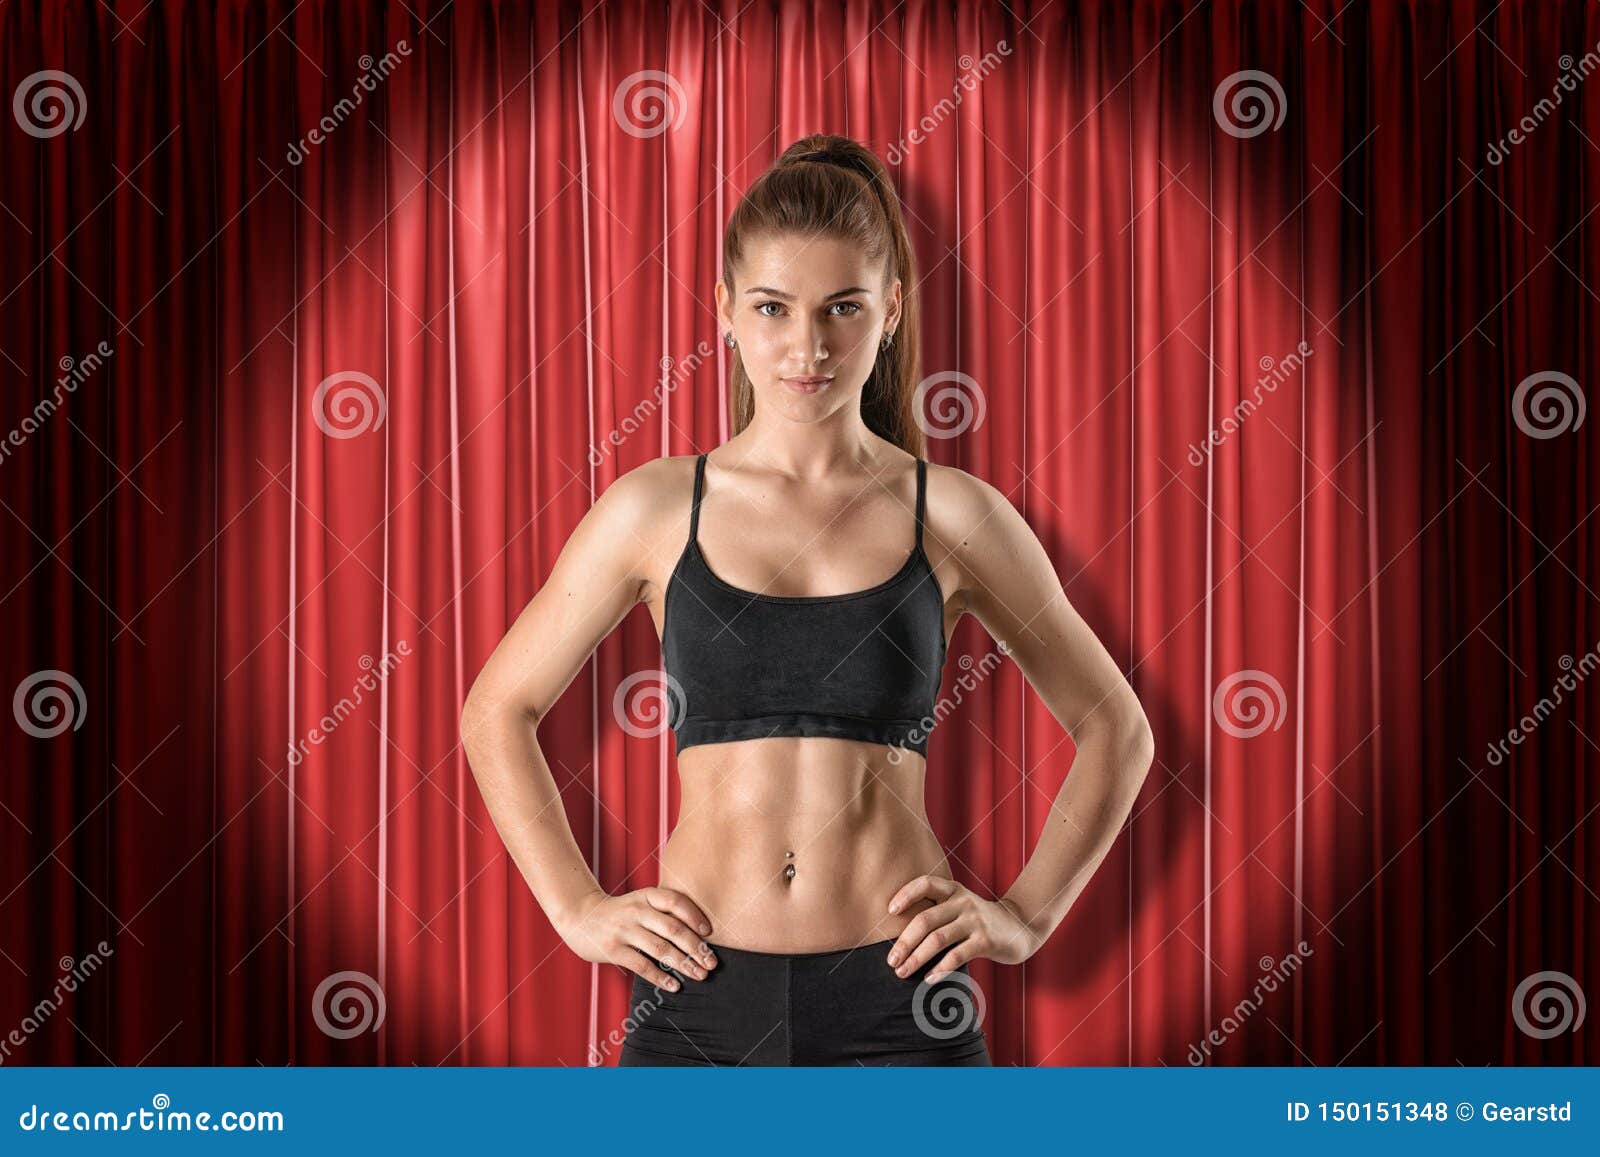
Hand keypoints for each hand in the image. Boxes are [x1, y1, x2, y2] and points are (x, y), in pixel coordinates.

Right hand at [556, 887, 719, 991]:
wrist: (579, 916)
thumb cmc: (619, 912)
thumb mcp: (639, 902)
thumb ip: (662, 911)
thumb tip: (698, 934)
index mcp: (646, 896)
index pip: (675, 902)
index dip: (695, 916)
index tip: (709, 932)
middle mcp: (636, 911)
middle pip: (673, 929)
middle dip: (696, 948)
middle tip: (712, 963)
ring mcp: (624, 930)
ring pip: (660, 949)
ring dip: (683, 964)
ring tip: (699, 975)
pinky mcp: (613, 950)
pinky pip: (642, 966)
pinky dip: (660, 977)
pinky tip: (674, 986)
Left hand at [884, 875, 1039, 981]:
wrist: (1020, 927)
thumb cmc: (979, 920)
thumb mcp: (960, 906)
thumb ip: (937, 911)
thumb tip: (900, 937)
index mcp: (953, 890)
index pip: (925, 884)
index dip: (906, 894)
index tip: (890, 911)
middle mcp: (963, 902)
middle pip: (925, 920)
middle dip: (904, 942)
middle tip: (891, 961)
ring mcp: (975, 921)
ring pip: (937, 940)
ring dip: (916, 958)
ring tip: (903, 972)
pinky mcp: (985, 941)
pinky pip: (956, 956)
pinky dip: (939, 969)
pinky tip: (928, 979)